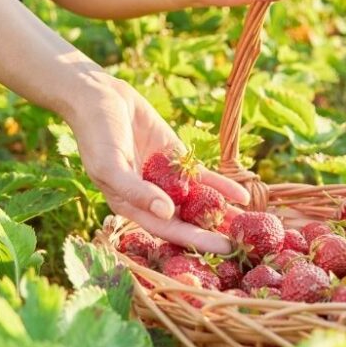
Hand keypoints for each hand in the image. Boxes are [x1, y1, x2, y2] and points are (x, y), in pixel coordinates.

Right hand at [65, 72, 248, 253]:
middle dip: (212, 232)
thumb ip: (136, 191)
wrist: (101, 97)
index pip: (167, 230)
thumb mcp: (110, 165)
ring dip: (222, 214)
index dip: (194, 240)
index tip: (221, 249)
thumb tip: (166, 213)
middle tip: (241, 245)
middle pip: (186, 221)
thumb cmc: (97, 135)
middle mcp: (151, 198)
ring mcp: (167, 179)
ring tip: (249, 227)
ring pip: (198, 202)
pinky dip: (223, 187)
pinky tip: (243, 197)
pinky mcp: (178, 159)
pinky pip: (203, 177)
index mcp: (131, 206)